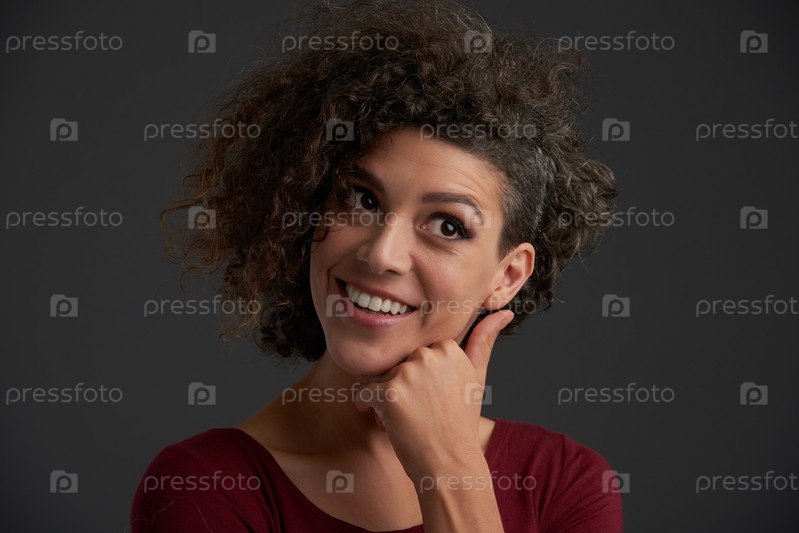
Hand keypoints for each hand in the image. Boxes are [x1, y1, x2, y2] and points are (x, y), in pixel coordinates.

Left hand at [353, 310, 514, 485]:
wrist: (450, 463)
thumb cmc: (461, 422)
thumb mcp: (476, 377)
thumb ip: (485, 341)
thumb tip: (504, 312)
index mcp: (448, 348)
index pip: (417, 355)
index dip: (420, 380)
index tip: (433, 400)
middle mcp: (428, 355)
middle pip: (398, 365)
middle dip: (402, 388)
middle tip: (422, 414)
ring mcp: (407, 373)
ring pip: (381, 379)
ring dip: (387, 400)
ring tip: (409, 421)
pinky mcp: (388, 393)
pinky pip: (364, 394)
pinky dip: (368, 408)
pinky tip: (387, 423)